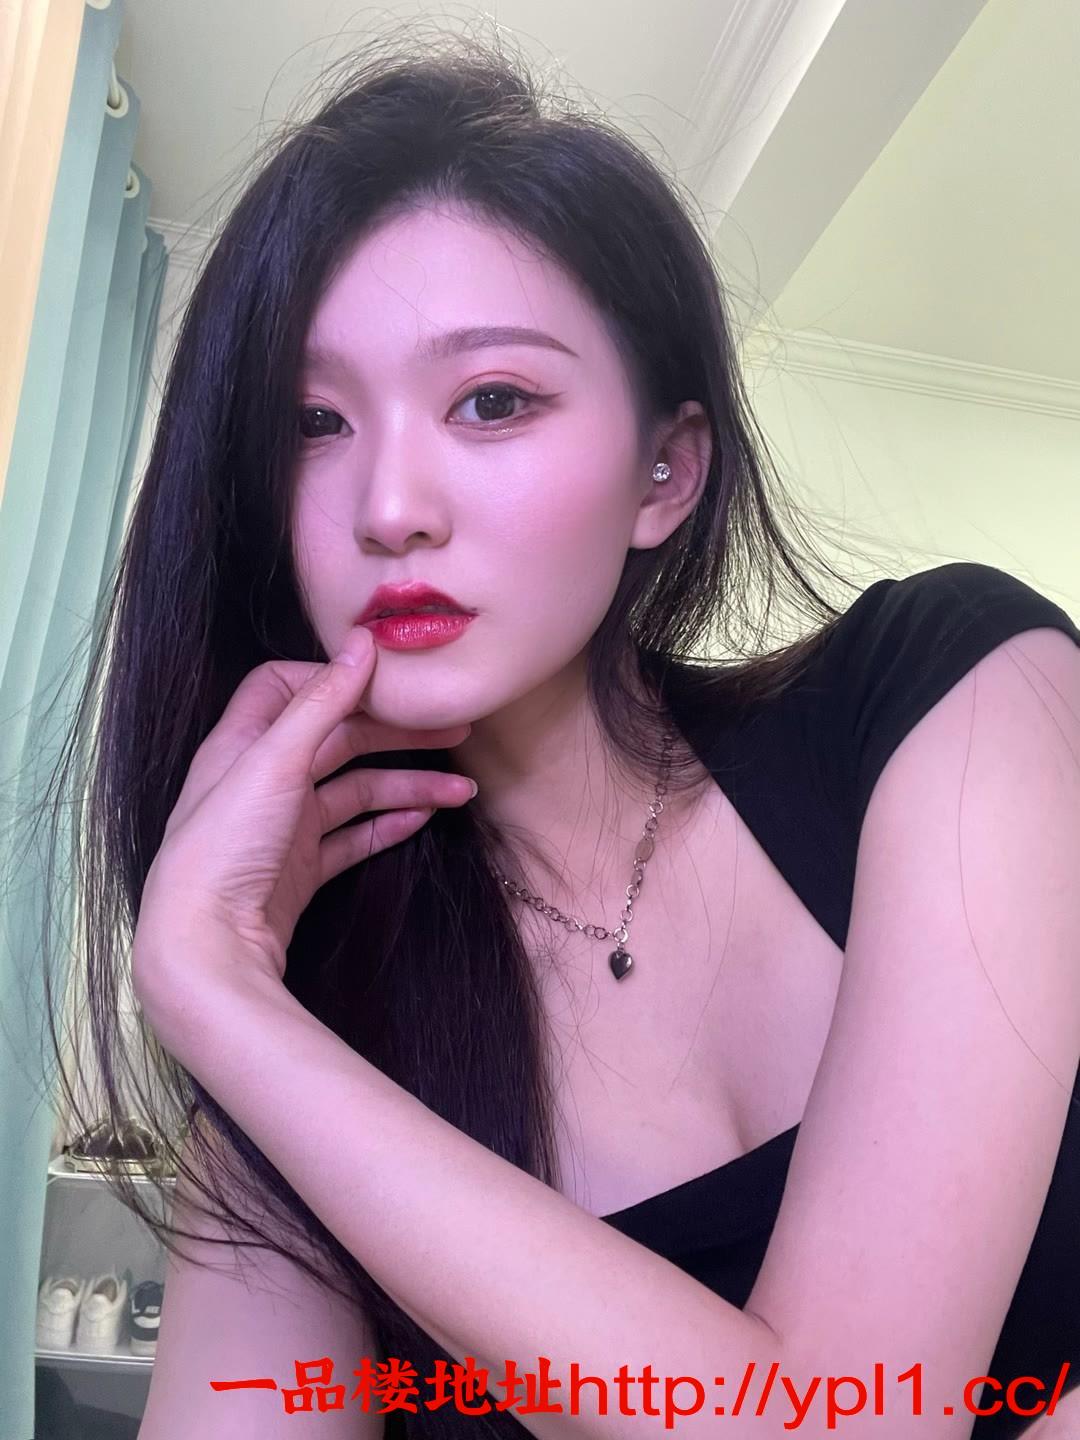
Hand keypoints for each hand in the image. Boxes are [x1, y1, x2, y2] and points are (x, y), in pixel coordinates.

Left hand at [131, 625, 474, 1032]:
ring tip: (462, 792)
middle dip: (397, 734)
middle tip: (456, 731)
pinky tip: (422, 818)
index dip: (336, 678)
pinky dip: (388, 825)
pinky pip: (353, 837)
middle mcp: (263, 778)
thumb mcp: (274, 761)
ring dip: (408, 785)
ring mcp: (284, 826)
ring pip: (356, 790)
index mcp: (245, 743)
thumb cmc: (226, 845)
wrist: (207, 945)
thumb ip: (322, 702)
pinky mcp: (301, 869)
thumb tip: (364, 640)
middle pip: (339, 738)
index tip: (389, 680)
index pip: (287, 686)